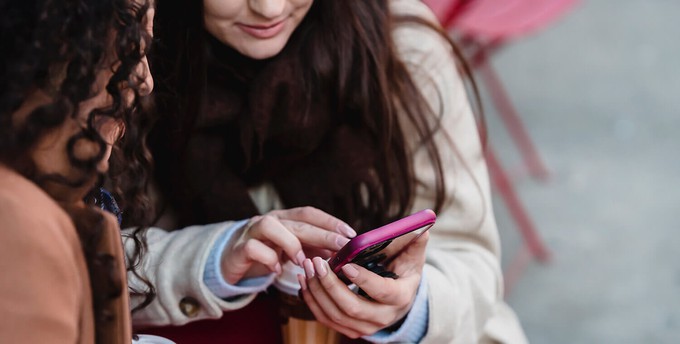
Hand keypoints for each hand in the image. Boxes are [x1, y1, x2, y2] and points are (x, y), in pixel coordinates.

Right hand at [220, 207, 355, 283]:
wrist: (229, 262)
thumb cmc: (265, 254)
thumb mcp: (291, 250)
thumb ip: (311, 248)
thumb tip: (340, 252)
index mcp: (283, 218)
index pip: (309, 213)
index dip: (330, 221)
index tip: (350, 234)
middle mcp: (268, 220)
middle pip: (297, 221)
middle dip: (322, 234)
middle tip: (341, 247)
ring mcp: (251, 232)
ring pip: (271, 225)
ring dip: (291, 243)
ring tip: (304, 261)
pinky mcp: (239, 249)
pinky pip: (254, 248)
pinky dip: (268, 259)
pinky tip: (277, 270)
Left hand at [299, 231, 428, 338]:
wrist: (398, 298)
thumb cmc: (403, 271)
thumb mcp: (412, 257)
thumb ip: (415, 242)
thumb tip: (422, 228)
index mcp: (400, 297)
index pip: (381, 291)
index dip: (363, 279)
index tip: (345, 264)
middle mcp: (383, 318)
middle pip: (352, 308)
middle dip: (330, 285)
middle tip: (316, 262)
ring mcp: (365, 327)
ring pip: (335, 315)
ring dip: (317, 292)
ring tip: (307, 267)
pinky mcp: (349, 329)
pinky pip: (326, 319)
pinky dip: (312, 301)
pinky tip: (304, 280)